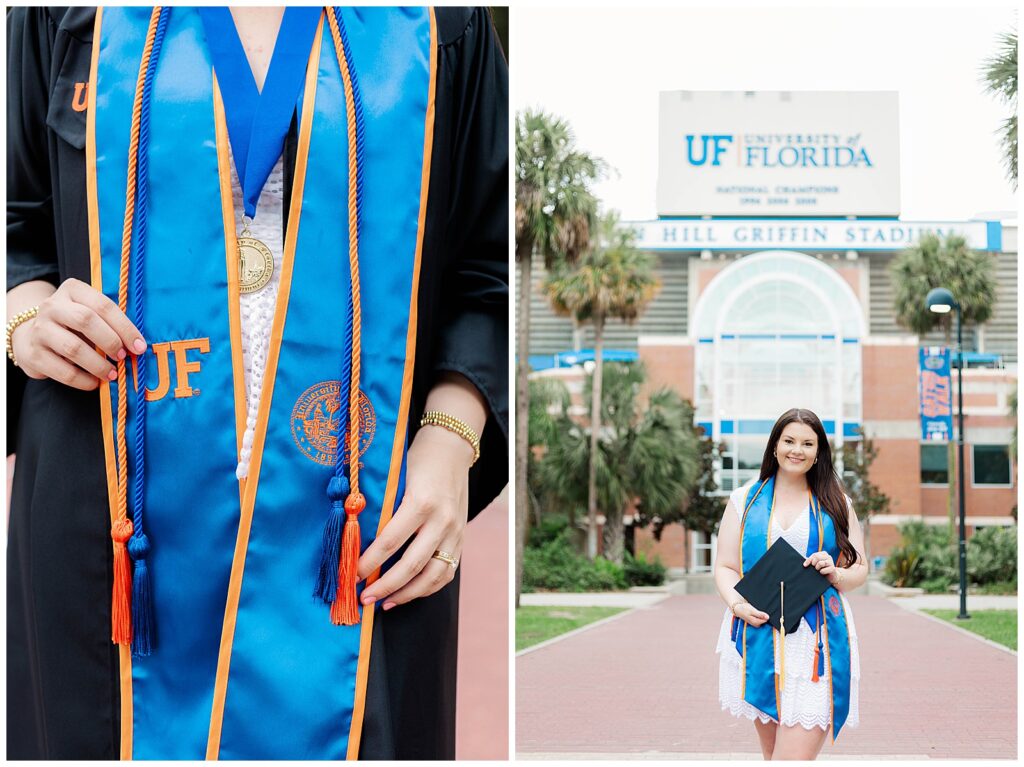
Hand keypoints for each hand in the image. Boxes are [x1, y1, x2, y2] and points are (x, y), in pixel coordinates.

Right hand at [11, 278, 145, 389]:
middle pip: (85, 320)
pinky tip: (94, 382)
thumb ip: (111, 323)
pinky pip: (63, 371)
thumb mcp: (91, 314)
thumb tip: (138, 346)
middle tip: (123, 357)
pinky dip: (83, 380)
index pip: (103, 305)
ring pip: (73, 347)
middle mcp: (52, 306)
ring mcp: (39, 330)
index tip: (139, 346)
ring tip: (112, 373)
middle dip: (110, 341)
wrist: (32, 336)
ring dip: (99, 364)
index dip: (125, 327)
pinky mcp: (32, 355)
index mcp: (72, 290)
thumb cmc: (74, 325)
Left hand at [355, 423, 470, 610]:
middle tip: (363, 598)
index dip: (368, 563)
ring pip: (433, 575)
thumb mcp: (396, 477)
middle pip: (411, 565)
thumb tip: (352, 535)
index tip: (351, 575)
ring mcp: (455, 531)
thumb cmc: (417, 459)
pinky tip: (409, 593)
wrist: (452, 447)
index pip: (389, 542)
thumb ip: (381, 506)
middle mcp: (442, 520)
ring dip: (407, 594)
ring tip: (385, 603)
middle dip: (384, 586)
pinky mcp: (461, 538)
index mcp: (421, 502)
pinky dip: (428, 587)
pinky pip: (447, 572)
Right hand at [733, 601, 769, 626]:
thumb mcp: (752, 610)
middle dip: (762, 615)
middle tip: (756, 611)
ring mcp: (756, 624)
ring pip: (763, 619)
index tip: (759, 611)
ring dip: (760, 615)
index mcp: (756, 623)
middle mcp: (756, 625)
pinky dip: (759, 615)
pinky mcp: (755, 622)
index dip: (764, 614)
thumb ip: (760, 614)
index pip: (766, 620)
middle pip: (765, 620)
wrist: (738, 609)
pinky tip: (755, 613)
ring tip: (755, 612)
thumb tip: (768, 617)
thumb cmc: (744, 609)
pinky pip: (760, 619)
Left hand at [804, 551, 838, 583]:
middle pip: (817, 557)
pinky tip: (822, 573)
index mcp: (824, 554)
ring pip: (820, 563)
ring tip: (818, 570)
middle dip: (813, 563)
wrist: (831, 577)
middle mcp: (828, 556)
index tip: (804, 565)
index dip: (808, 560)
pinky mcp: (833, 568)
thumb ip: (812, 561)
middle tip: (814, 568)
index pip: (814, 555)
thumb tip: (804, 562)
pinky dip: (821, 572)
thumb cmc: (822, 569)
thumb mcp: (816, 564)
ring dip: (817, 568)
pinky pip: (823, 570)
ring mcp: (831, 562)